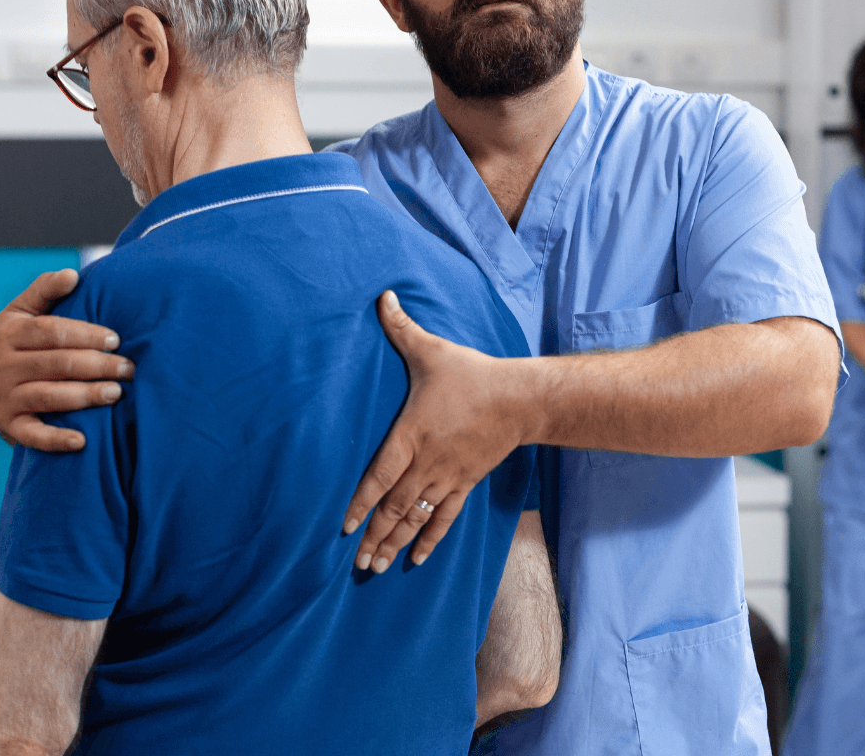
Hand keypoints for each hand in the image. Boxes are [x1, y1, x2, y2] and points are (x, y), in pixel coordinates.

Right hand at [0, 269, 133, 450]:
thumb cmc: (14, 343)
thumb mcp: (21, 312)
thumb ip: (45, 290)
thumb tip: (72, 274)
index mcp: (9, 333)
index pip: (51, 332)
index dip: (85, 335)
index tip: (115, 339)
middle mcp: (3, 365)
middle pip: (56, 364)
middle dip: (97, 365)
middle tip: (128, 368)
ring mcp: (5, 398)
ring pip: (49, 396)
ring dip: (85, 396)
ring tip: (116, 393)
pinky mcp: (9, 426)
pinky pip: (33, 435)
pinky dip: (56, 440)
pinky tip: (81, 440)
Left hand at [342, 291, 525, 573]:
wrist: (520, 399)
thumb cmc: (471, 375)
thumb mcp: (432, 350)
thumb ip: (401, 327)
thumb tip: (382, 296)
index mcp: (411, 434)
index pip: (379, 475)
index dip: (360, 503)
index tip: (344, 527)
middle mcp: (427, 461)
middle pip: (395, 507)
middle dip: (374, 536)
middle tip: (356, 564)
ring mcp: (447, 476)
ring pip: (416, 517)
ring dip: (394, 544)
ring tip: (375, 568)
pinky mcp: (465, 482)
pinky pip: (444, 517)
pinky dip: (429, 540)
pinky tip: (414, 559)